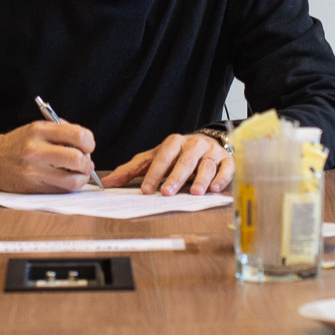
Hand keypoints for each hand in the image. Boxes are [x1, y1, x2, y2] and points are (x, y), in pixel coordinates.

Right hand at [0, 121, 96, 191]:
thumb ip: (61, 131)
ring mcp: (35, 172)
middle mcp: (36, 151)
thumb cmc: (19, 143)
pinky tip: (67, 178)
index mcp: (38, 131)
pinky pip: (63, 190)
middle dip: (87, 162)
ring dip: (82, 177)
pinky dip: (71, 185)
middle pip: (77, 159)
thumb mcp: (37, 128)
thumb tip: (86, 142)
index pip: (78, 135)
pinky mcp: (35, 189)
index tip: (87, 145)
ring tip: (78, 172)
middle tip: (85, 161)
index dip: (89, 142)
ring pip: (73, 180)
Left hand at [104, 133, 231, 194]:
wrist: (208, 142)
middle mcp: (193, 145)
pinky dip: (221, 178)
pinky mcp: (227, 160)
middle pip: (185, 160)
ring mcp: (211, 152)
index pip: (163, 156)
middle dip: (176, 177)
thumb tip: (107, 183)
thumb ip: (131, 170)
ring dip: (201, 179)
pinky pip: (226, 168)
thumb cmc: (177, 154)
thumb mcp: (153, 158)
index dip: (155, 173)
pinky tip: (215, 189)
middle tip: (167, 192)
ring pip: (206, 165)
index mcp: (174, 142)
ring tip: (195, 192)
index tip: (147, 189)